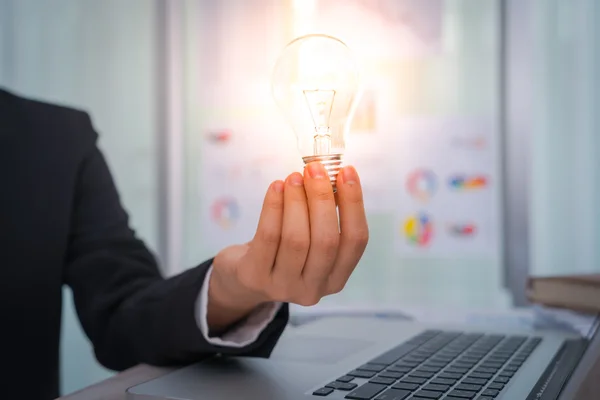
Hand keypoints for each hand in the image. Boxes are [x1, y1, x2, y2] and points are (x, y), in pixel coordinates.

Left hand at [206, 162, 368, 332]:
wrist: (244, 279)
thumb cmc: (283, 250)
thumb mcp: (309, 239)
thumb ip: (323, 214)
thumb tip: (330, 174)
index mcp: (336, 278)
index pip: (356, 241)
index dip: (354, 204)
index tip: (347, 172)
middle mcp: (314, 289)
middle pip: (326, 240)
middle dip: (322, 198)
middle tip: (314, 169)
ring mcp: (283, 286)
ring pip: (296, 239)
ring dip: (297, 200)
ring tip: (293, 177)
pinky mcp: (255, 277)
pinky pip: (268, 236)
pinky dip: (273, 207)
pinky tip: (275, 187)